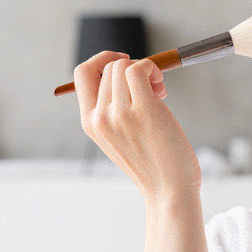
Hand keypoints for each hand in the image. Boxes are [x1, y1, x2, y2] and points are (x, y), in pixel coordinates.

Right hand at [73, 51, 201, 198]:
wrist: (169, 190)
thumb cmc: (152, 164)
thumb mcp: (118, 138)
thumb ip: (114, 109)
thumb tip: (127, 71)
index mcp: (90, 124)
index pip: (81, 74)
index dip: (102, 60)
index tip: (125, 64)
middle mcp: (100, 118)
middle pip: (110, 67)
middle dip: (132, 68)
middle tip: (153, 87)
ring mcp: (120, 114)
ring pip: (125, 66)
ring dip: (146, 69)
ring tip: (159, 90)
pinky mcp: (144, 110)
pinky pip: (140, 69)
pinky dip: (152, 69)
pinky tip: (161, 87)